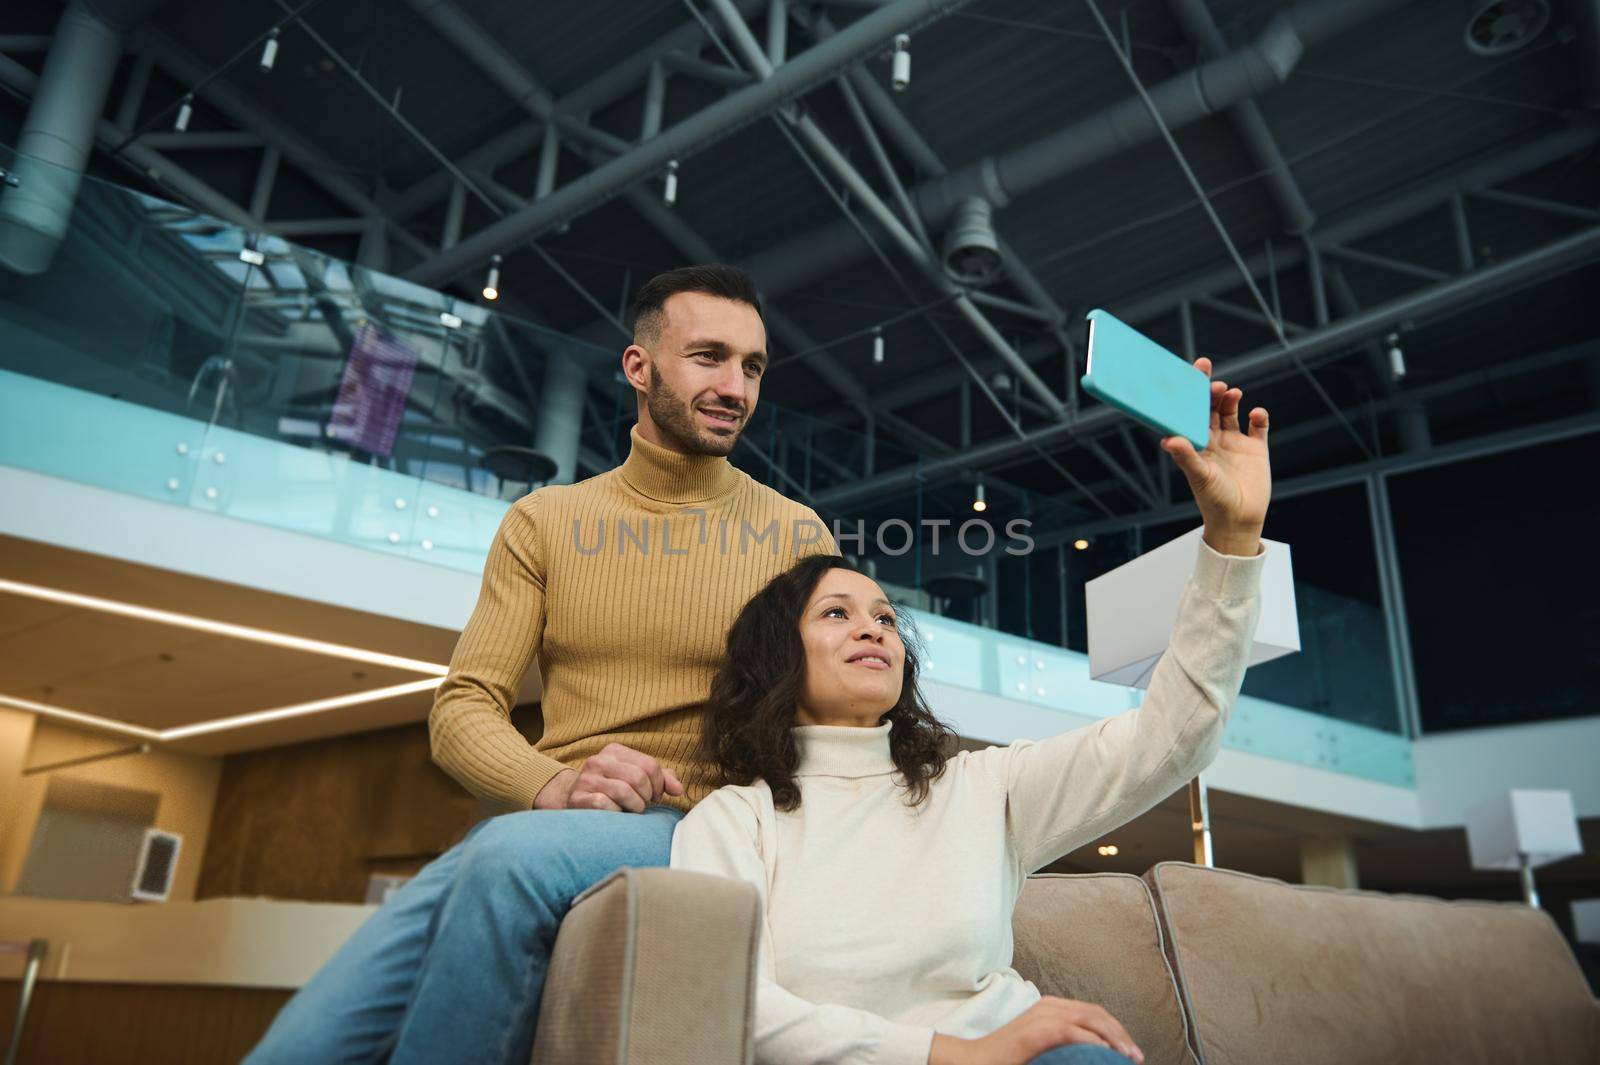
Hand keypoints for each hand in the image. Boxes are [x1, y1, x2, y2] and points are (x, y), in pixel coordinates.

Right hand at [534, 744, 684, 811]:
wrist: (573, 802)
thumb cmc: (612, 791)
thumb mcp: (636, 778)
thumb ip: (661, 779)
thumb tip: (679, 789)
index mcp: (614, 751)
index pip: (650, 765)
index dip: (659, 785)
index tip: (655, 796)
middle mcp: (598, 760)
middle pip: (639, 778)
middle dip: (647, 797)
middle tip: (643, 805)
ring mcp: (586, 778)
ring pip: (625, 792)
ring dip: (635, 807)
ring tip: (632, 810)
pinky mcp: (577, 798)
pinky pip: (606, 805)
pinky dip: (616, 813)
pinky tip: (614, 814)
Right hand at [929, 998, 1142, 1064]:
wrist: (975, 1061)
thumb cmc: (1007, 1058)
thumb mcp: (1041, 1047)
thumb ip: (1062, 1044)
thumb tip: (1090, 1053)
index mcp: (1050, 1008)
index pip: (1092, 1011)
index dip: (1115, 1028)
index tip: (1129, 1050)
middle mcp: (1048, 1006)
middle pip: (1096, 1012)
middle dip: (1121, 1033)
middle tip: (1136, 1056)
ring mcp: (1042, 1015)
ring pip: (1090, 1018)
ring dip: (1114, 1037)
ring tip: (1128, 1056)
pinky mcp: (1037, 1031)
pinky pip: (1073, 1031)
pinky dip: (1093, 1041)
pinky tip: (1106, 1053)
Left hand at [1160, 356, 1270, 555]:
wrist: (1239, 521)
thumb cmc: (1213, 501)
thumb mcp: (1199, 477)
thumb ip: (1186, 457)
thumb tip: (1168, 439)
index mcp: (1196, 443)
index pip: (1191, 412)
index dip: (1191, 394)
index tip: (1191, 376)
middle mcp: (1213, 439)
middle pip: (1211, 407)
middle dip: (1212, 391)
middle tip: (1214, 383)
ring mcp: (1235, 442)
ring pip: (1232, 412)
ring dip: (1231, 400)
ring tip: (1233, 394)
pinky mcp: (1256, 449)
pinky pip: (1258, 426)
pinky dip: (1259, 416)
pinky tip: (1257, 414)